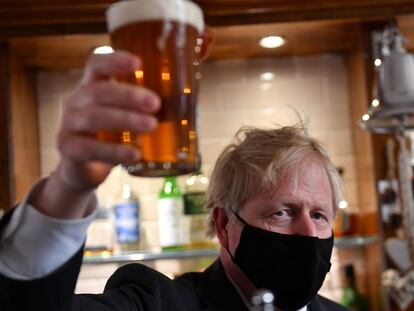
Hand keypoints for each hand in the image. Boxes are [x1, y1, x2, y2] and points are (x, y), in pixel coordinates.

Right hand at [56, 51, 159, 191]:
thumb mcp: (123, 117)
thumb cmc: (110, 137)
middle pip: (98, 91)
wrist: (83, 169)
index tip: (138, 62)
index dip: (114, 60)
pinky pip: (90, 148)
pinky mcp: (69, 149)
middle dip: (128, 95)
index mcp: (90, 87)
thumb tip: (183, 104)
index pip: (96, 65)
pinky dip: (115, 151)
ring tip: (151, 126)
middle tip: (155, 103)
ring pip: (93, 118)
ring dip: (125, 120)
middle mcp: (76, 102)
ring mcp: (69, 125)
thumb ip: (141, 109)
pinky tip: (135, 155)